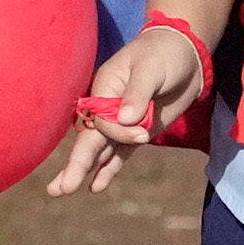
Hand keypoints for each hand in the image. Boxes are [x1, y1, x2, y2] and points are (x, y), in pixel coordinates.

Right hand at [47, 21, 205, 195]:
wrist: (185, 55)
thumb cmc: (164, 53)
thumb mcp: (151, 68)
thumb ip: (138, 93)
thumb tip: (126, 120)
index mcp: (104, 89)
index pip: (102, 121)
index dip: (118, 133)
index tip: (142, 133)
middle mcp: (107, 109)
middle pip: (89, 140)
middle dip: (76, 164)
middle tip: (58, 189)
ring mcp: (122, 123)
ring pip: (99, 150)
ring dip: (83, 170)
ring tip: (61, 190)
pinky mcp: (138, 132)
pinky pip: (120, 154)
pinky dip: (108, 169)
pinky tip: (95, 186)